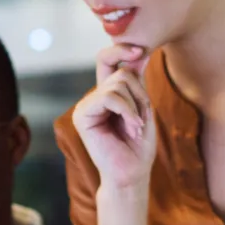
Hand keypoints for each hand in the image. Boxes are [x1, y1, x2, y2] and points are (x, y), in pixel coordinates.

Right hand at [71, 44, 156, 191]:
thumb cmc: (138, 146)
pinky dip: (127, 111)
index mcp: (106, 94)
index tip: (141, 52)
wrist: (132, 173)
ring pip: (117, 84)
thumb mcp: (143, 106)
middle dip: (140, 94)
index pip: (108, 60)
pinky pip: (109, 97)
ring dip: (136, 106)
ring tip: (136, 127)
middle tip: (142, 119)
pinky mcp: (81, 115)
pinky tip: (132, 128)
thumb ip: (137, 82)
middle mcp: (93, 97)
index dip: (121, 50)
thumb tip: (139, 52)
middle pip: (121, 72)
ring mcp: (85, 106)